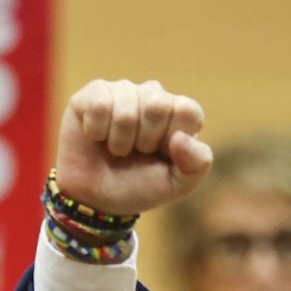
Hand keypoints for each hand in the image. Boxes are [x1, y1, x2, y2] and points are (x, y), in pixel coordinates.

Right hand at [54, 79, 210, 216]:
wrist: (94, 198)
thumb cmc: (138, 187)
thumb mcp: (177, 185)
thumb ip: (196, 164)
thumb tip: (181, 138)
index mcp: (179, 113)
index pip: (187, 111)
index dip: (170, 140)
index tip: (160, 154)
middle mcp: (153, 96)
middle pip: (157, 106)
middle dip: (144, 141)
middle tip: (136, 152)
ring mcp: (124, 91)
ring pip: (125, 111)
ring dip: (118, 141)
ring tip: (115, 148)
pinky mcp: (94, 92)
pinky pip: (99, 106)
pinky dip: (96, 131)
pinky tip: (95, 136)